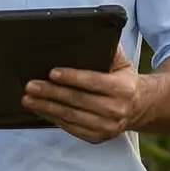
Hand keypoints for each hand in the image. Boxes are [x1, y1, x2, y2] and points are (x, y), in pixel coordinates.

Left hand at [23, 45, 148, 142]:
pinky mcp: (98, 137)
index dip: (72, 77)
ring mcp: (107, 126)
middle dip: (51, 93)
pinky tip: (41, 110)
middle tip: (31, 86)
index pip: (93, 82)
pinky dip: (54, 119)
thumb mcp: (122, 63)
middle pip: (77, 100)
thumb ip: (108, 50)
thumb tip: (89, 33)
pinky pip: (71, 128)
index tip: (52, 73)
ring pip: (71, 116)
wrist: (140, 107)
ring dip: (46, 108)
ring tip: (29, 99)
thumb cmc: (124, 81)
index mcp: (122, 88)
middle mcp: (116, 109)